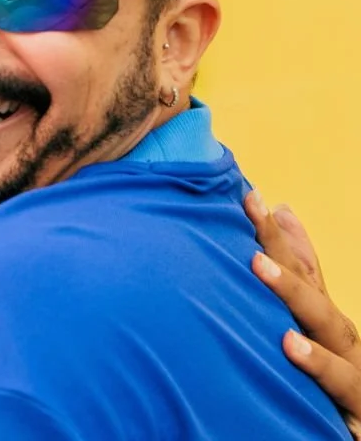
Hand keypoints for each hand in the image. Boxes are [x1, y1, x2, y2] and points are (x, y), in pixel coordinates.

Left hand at [245, 191, 359, 436]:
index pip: (302, 267)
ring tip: (258, 264)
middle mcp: (339, 337)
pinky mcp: (357, 403)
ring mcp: (353, 367)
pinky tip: (290, 344)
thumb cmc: (332, 379)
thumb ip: (301, 276)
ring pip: (328, 324)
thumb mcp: (313, 327)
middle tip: (252, 213)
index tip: (248, 195)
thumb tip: (283, 210)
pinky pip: (339, 383)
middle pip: (310, 283)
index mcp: (323, 320)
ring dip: (293, 293)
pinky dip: (318, 364)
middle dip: (281, 246)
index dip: (275, 231)